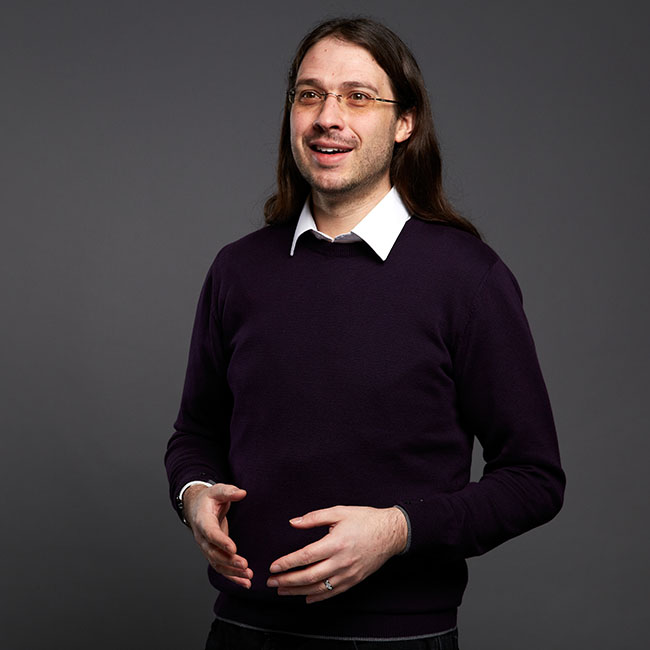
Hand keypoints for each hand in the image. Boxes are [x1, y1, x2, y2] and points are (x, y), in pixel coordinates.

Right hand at [183, 483, 252, 588]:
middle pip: (213, 553)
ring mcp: (206, 547)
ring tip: (248, 577)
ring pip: (217, 564)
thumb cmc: (209, 498)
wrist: (197, 507)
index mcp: (202, 521)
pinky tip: (245, 583)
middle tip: (245, 566)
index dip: (221, 542)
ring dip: (232, 573)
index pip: (211, 533)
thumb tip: (242, 493)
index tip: (233, 549)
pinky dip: (232, 577)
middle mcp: (202, 538)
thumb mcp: (218, 490)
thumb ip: (229, 492)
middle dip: (229, 562)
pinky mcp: (213, 553)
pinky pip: (221, 568)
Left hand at [266, 505, 406, 603]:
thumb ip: (314, 517)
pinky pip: (333, 592)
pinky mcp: (354, 580)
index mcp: (336, 543)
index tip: (273, 567)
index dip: (287, 563)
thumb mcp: (339, 512)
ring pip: (318, 587)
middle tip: (271, 582)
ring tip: (282, 591)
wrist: (391, 533)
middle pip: (309, 576)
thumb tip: (293, 522)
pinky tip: (306, 597)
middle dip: (287, 581)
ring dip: (298, 591)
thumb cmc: (365, 519)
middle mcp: (341, 561)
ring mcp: (348, 574)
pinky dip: (318, 597)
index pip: (306, 556)